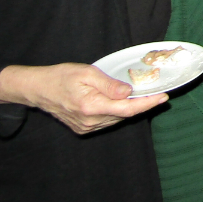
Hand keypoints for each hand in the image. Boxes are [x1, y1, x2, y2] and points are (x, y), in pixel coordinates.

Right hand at [0, 63, 167, 134]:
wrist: (39, 89)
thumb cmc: (61, 76)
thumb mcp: (86, 73)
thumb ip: (109, 84)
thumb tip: (129, 92)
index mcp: (91, 106)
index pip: (127, 109)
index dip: (147, 104)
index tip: (163, 97)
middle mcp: (90, 121)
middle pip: (124, 114)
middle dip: (142, 104)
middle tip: (157, 92)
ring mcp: (86, 127)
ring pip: (117, 118)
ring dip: (130, 108)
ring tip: (142, 95)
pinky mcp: (83, 128)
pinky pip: (107, 121)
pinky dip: (117, 112)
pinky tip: (121, 102)